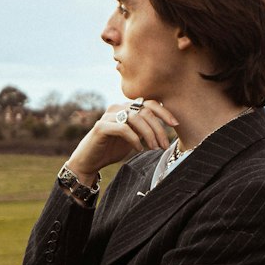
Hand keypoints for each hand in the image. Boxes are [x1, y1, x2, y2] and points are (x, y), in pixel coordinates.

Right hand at [65, 99, 179, 183]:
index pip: (149, 103)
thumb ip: (144, 130)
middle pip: (145, 111)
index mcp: (126, 109)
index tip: (175, 125)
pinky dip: (135, 139)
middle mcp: (117, 108)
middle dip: (158, 128)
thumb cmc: (111, 149)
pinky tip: (138, 149)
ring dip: (149, 134)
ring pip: (136, 118)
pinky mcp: (101, 127)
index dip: (164, 112)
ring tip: (153, 148)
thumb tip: (165, 130)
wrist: (89, 161)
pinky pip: (124, 129)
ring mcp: (108, 116)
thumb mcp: (133, 138)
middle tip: (164, 145)